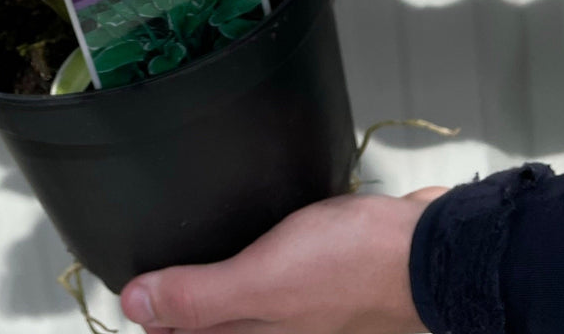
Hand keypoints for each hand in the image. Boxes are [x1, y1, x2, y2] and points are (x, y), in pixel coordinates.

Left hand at [120, 188, 446, 333]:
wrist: (431, 251)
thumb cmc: (353, 268)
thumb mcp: (261, 282)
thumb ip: (199, 298)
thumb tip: (134, 305)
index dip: (156, 321)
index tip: (132, 295)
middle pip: (217, 329)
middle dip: (180, 310)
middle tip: (148, 280)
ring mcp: (304, 313)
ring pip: (245, 308)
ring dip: (215, 289)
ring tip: (185, 264)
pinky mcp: (322, 284)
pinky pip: (274, 283)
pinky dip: (254, 266)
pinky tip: (249, 240)